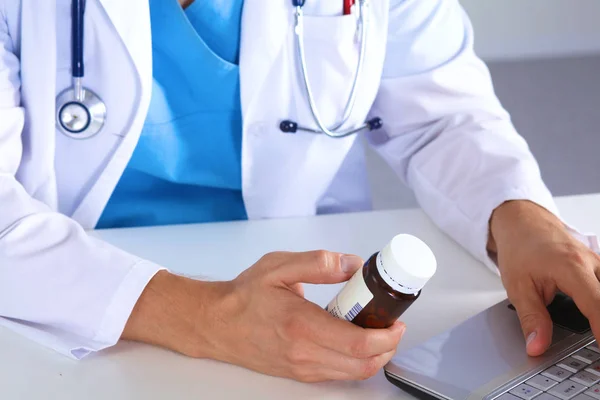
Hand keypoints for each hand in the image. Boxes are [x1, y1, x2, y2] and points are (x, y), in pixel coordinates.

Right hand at [123, 251, 405, 381]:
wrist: (217, 324)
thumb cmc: (244, 296)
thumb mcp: (278, 266)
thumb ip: (317, 263)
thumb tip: (351, 265)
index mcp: (301, 325)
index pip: (358, 342)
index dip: (386, 335)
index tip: (396, 322)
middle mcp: (304, 353)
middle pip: (363, 363)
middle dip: (387, 346)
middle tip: (390, 323)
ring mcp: (302, 368)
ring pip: (354, 373)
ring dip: (374, 355)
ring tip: (374, 329)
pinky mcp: (300, 374)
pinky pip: (338, 374)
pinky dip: (356, 361)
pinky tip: (353, 339)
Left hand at [489, 200, 599, 355]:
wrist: (523, 222)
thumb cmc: (520, 248)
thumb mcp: (518, 286)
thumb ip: (531, 318)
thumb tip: (538, 346)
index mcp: (572, 267)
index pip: (597, 305)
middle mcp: (591, 264)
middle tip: (598, 357)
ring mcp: (598, 264)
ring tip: (596, 343)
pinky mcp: (598, 268)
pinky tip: (595, 323)